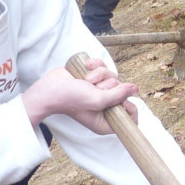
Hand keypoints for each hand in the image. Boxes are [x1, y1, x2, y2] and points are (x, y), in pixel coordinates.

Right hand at [22, 59, 138, 133]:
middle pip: (122, 91)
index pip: (130, 116)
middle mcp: (104, 106)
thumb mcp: (97, 100)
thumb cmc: (71, 99)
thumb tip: (135, 89)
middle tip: (93, 89)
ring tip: (86, 80)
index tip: (120, 99)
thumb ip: (118, 95)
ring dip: (99, 75)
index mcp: (106, 120)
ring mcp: (98, 91)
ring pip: (113, 76)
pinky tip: (86, 67)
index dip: (129, 105)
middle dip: (109, 85)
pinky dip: (95, 65)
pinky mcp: (93, 78)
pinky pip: (103, 67)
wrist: (50, 88)